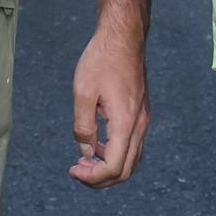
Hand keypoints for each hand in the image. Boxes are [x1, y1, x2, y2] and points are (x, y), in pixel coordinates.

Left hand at [69, 13, 149, 188]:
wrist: (123, 36)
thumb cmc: (101, 60)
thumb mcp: (83, 92)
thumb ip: (84, 127)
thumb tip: (85, 153)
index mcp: (125, 123)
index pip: (113, 167)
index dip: (92, 177)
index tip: (72, 170)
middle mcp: (139, 125)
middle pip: (126, 170)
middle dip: (100, 178)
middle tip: (76, 170)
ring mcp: (143, 120)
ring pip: (132, 160)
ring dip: (109, 168)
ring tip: (84, 161)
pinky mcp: (141, 113)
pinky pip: (132, 145)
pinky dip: (116, 154)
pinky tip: (97, 145)